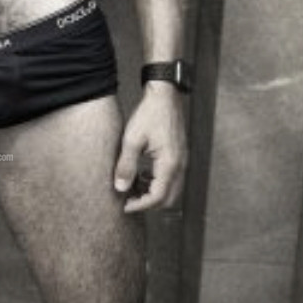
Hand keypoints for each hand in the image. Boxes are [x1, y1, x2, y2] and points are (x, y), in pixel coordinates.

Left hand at [113, 84, 187, 212]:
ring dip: (152, 194)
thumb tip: (120, 188)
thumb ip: (126, 166)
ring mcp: (182, 161)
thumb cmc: (149, 114)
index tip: (124, 206)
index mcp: (169, 164)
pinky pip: (172, 179)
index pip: (157, 197)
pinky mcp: (179, 157)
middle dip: (147, 203)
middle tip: (128, 199)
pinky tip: (141, 175)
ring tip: (132, 187)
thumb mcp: (132, 140)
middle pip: (168, 199)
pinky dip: (157, 184)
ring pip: (171, 190)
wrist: (164, 96)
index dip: (140, 205)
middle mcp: (180, 166)